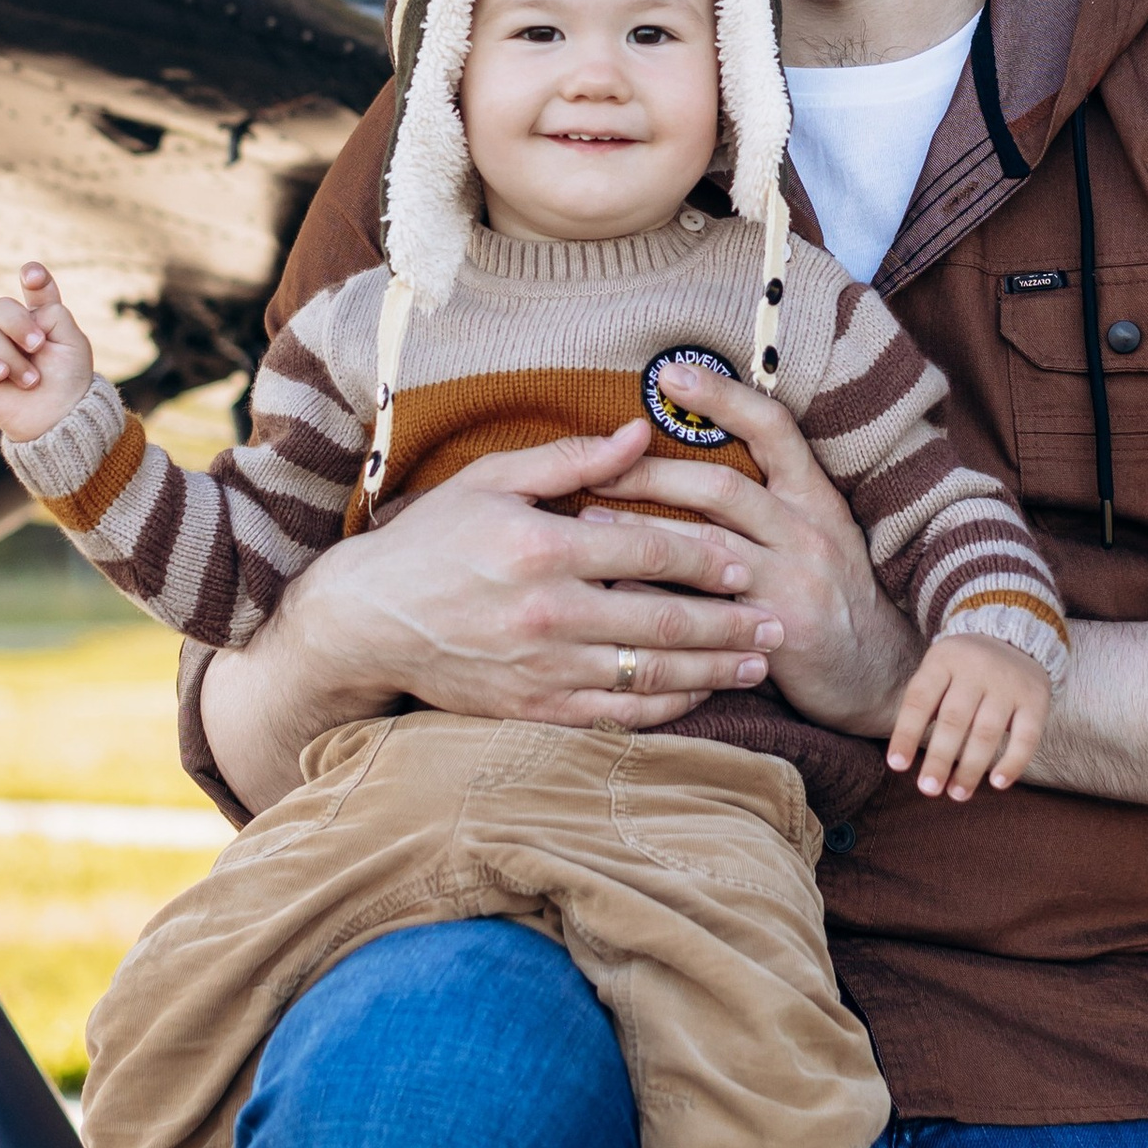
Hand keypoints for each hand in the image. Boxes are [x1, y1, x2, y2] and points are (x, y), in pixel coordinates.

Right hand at [0, 261, 95, 438]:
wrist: (57, 421)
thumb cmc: (69, 382)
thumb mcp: (73, 344)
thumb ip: (54, 314)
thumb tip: (27, 309)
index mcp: (42, 319)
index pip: (35, 290)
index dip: (33, 277)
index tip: (31, 275)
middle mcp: (14, 330)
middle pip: (2, 307)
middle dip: (18, 323)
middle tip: (38, 346)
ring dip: (12, 356)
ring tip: (32, 381)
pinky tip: (3, 375)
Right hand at [195, 416, 789, 812]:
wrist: (367, 620)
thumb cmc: (431, 538)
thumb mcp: (492, 480)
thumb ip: (572, 458)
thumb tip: (642, 433)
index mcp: (540, 549)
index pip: (646, 550)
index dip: (704, 556)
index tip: (744, 557)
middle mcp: (546, 615)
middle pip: (662, 623)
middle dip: (729, 622)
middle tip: (780, 620)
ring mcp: (541, 669)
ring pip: (648, 676)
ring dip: (712, 670)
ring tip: (758, 661)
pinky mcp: (533, 708)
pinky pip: (616, 714)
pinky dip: (665, 706)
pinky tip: (699, 694)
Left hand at [583, 362, 920, 739]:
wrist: (878, 672)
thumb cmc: (828, 592)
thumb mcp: (815, 531)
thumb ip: (767, 498)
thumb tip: (689, 453)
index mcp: (815, 496)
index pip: (773, 428)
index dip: (723, 397)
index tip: (669, 374)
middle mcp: (809, 531)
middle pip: (723, 487)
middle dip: (652, 473)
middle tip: (596, 467)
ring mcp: (796, 582)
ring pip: (707, 547)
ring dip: (641, 532)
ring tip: (589, 522)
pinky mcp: (779, 633)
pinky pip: (704, 608)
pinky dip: (655, 596)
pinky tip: (614, 587)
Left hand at [886, 632, 1051, 800]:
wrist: (1015, 635)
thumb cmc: (965, 667)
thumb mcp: (939, 669)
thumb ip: (925, 704)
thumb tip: (905, 757)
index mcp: (944, 660)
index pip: (920, 700)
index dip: (907, 733)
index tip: (897, 765)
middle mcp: (976, 668)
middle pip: (954, 719)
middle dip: (939, 759)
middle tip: (928, 789)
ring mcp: (1008, 683)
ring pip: (987, 732)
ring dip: (971, 769)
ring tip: (957, 794)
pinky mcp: (1036, 699)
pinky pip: (1026, 737)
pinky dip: (1012, 763)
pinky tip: (997, 783)